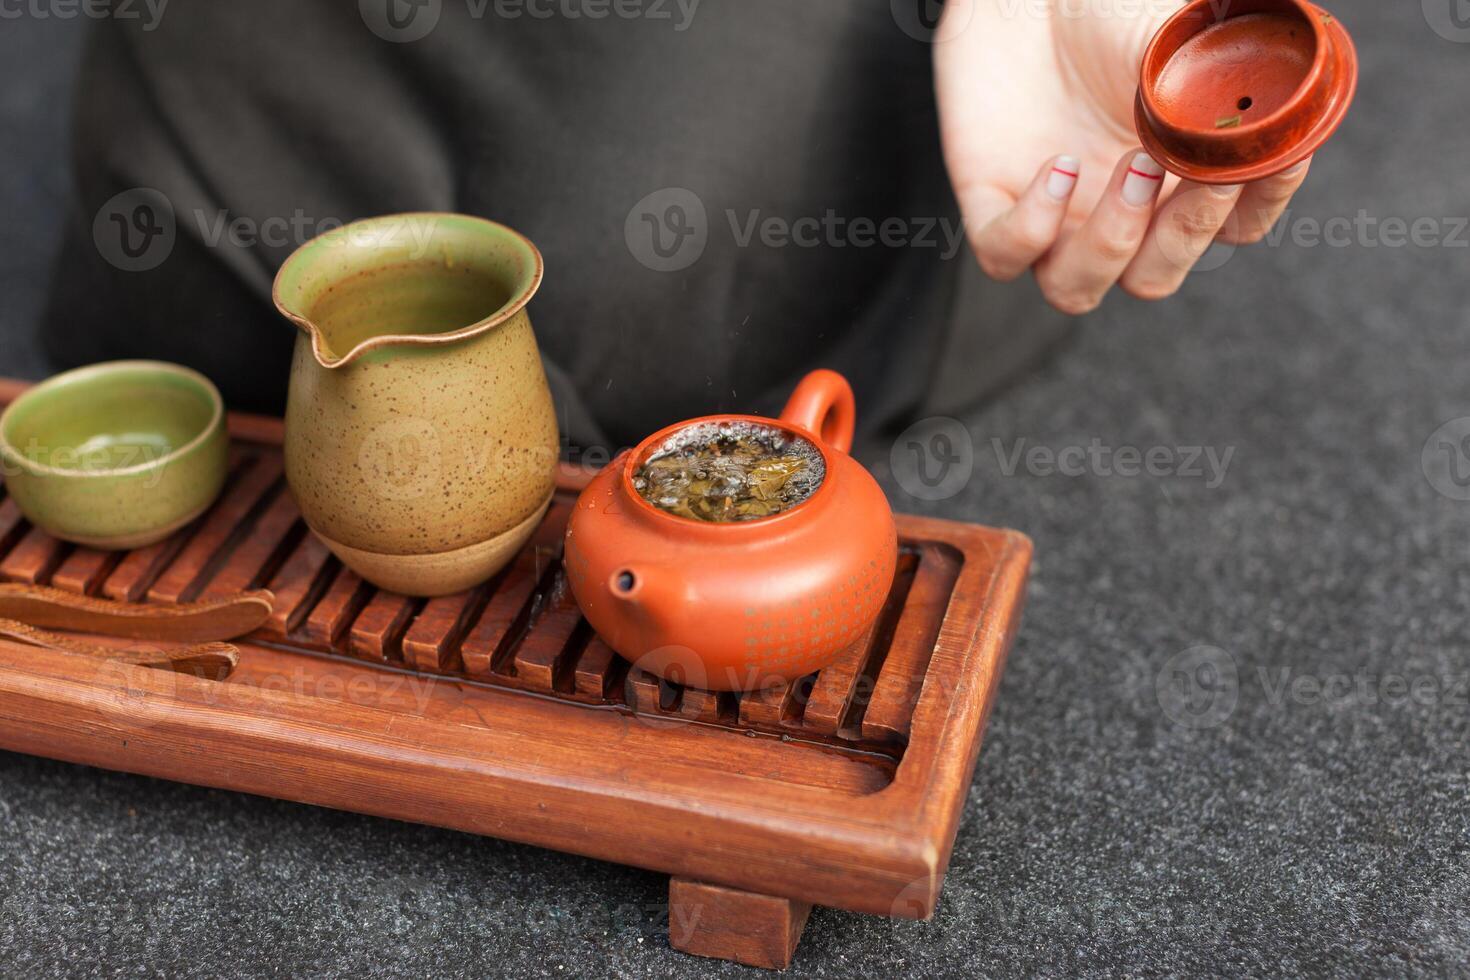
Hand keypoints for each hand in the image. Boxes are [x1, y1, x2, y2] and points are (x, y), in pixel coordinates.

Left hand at [935, 0, 1310, 313]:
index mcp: (1174, 178)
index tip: (1278, 159)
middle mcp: (1114, 210)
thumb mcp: (1182, 38)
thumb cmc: (1110, 8)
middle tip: (1199, 170)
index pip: (1233, 227)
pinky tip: (1060, 166)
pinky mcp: (991, 202)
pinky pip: (1004, 257)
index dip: (1259, 204)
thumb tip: (1285, 103)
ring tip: (1135, 163)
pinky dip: (1033, 226)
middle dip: (1185, 234)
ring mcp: (1051, 215)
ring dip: (1112, 242)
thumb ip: (1232, 78)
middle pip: (1154, 276)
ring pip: (1078, 290)